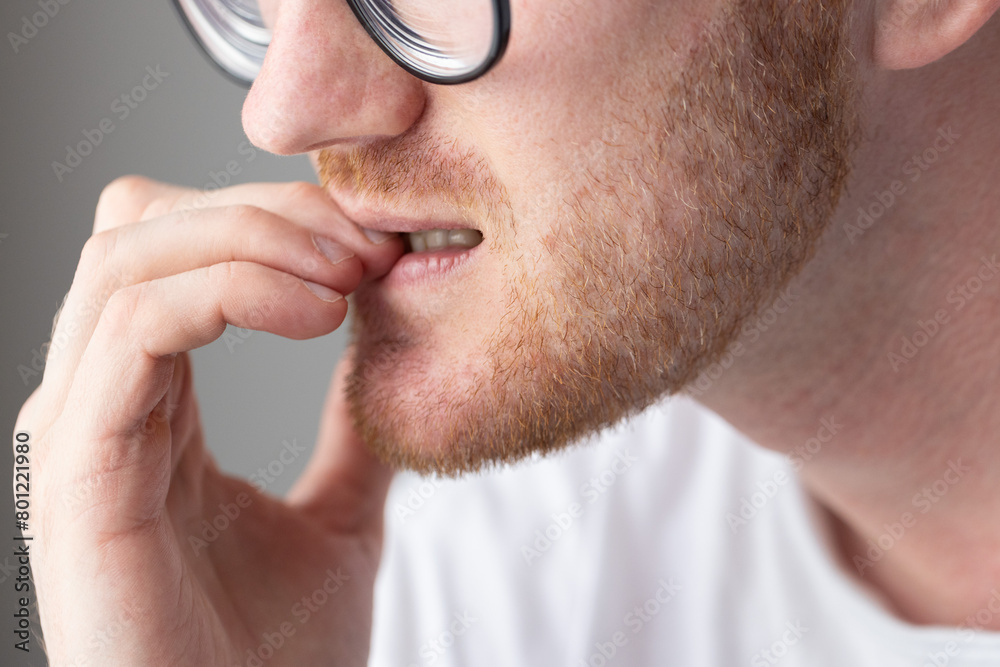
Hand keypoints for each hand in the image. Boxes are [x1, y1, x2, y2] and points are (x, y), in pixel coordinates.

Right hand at [14, 177, 403, 665]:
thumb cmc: (280, 657)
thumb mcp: (341, 514)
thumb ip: (352, 436)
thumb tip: (388, 362)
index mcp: (151, 409)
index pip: (175, 250)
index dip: (270, 219)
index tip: (373, 241)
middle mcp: (102, 405)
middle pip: (145, 228)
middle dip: (264, 212)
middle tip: (366, 245)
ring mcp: (81, 434)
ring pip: (130, 259)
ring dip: (252, 240)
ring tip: (349, 277)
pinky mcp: (80, 473)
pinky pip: (132, 328)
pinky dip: (226, 291)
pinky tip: (315, 316)